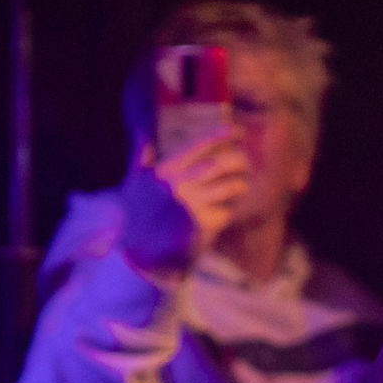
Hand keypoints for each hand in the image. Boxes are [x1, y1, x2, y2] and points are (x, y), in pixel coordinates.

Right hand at [119, 129, 248, 271]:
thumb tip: (144, 138)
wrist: (142, 251)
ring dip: (241, 185)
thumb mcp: (136, 182)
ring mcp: (194, 204)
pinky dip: (232, 210)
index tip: (239, 132)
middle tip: (246, 164)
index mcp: (167, 169)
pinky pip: (230, 211)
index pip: (200, 145)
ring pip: (232, 186)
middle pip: (221, 163)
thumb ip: (142, 157)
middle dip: (240, 160)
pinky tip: (225, 211)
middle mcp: (181, 183)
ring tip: (239, 187)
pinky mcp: (205, 224)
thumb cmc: (139, 213)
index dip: (222, 135)